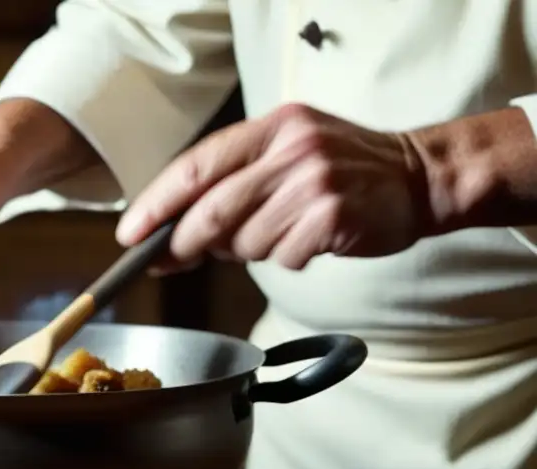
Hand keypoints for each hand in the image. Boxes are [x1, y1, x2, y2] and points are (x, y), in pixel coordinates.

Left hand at [115, 104, 429, 270]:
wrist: (419, 177)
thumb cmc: (341, 169)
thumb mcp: (287, 151)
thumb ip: (235, 182)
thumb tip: (174, 231)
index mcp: (271, 128)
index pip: (195, 166)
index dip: (156, 203)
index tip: (130, 233)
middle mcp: (290, 149)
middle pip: (211, 209)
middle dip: (183, 242)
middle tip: (172, 258)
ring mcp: (314, 181)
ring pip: (245, 240)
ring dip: (250, 250)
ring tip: (280, 233)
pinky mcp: (333, 215)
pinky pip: (283, 255)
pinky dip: (287, 257)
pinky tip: (308, 241)